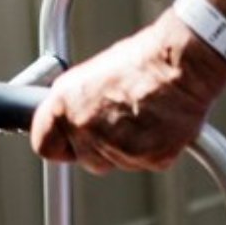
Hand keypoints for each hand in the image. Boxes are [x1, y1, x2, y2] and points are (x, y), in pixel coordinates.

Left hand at [29, 13, 225, 174]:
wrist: (180, 64)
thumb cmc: (141, 61)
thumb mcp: (91, 75)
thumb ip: (74, 103)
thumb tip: (69, 118)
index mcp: (66, 106)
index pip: (44, 145)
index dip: (59, 143)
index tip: (67, 140)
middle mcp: (88, 129)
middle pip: (85, 159)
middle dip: (98, 146)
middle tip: (116, 121)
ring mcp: (119, 148)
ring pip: (116, 162)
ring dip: (126, 147)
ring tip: (141, 115)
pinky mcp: (149, 159)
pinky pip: (143, 163)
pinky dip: (151, 149)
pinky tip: (156, 124)